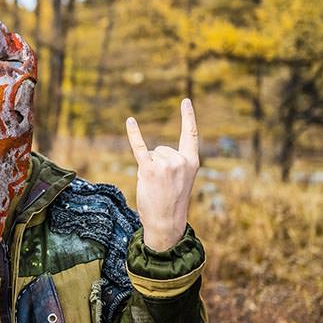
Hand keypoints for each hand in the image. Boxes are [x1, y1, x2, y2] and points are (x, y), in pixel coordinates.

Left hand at [125, 98, 199, 251]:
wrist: (166, 222)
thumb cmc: (172, 201)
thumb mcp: (181, 179)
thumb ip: (174, 162)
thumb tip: (152, 152)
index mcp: (192, 161)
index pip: (190, 135)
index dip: (188, 117)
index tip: (185, 100)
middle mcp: (180, 160)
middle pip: (161, 148)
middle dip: (157, 163)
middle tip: (162, 184)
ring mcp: (165, 164)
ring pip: (150, 154)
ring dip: (148, 168)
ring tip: (154, 185)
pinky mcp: (149, 169)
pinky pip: (139, 147)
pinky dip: (134, 134)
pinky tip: (130, 120)